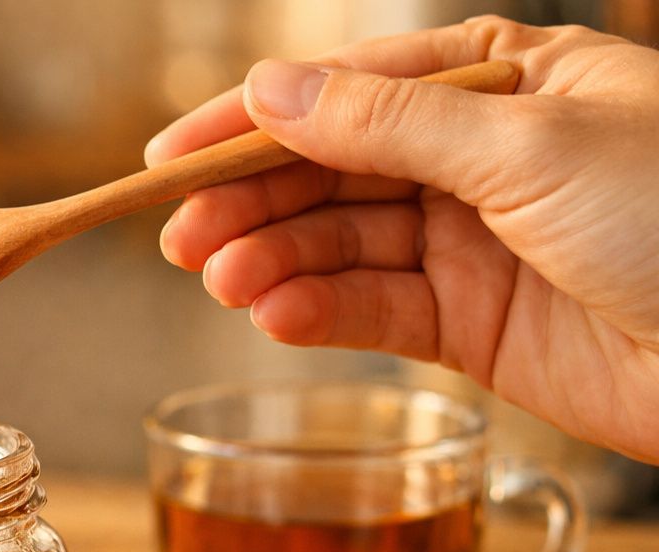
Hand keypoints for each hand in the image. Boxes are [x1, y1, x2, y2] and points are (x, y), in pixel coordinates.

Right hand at [150, 17, 658, 463]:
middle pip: (332, 172)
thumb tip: (274, 89)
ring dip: (275, 262)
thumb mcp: (525, 146)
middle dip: (253, 201)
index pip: (351, 90)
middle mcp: (479, 158)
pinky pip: (375, 311)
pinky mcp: (473, 326)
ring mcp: (472, 243)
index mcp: (503, 81)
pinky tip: (275, 315)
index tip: (169, 156)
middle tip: (178, 234)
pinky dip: (320, 313)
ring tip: (222, 281)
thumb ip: (387, 126)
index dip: (253, 122)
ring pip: (342, 246)